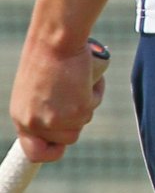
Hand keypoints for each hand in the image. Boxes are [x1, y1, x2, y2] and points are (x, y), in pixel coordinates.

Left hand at [9, 38, 107, 163]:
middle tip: (75, 95)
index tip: (61, 144)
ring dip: (86, 102)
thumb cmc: (46, 56)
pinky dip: (96, 90)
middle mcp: (35, 123)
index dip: (51, 151)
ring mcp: (56, 119)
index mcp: (21, 117)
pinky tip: (85, 75)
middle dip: (76, 119)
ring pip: (83, 122)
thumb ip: (42, 109)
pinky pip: (95, 105)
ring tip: (77, 79)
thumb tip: (63, 120)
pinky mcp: (78, 110)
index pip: (34, 152)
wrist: (55, 40)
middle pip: (67, 138)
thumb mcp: (35, 89)